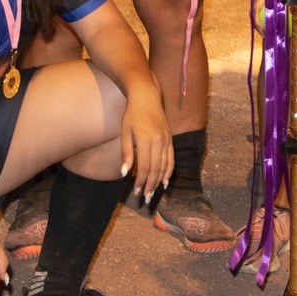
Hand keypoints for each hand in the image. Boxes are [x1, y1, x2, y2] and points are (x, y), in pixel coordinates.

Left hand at [119, 82, 173, 198]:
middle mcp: (159, 141)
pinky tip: (164, 181)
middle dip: (150, 185)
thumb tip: (124, 173)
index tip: (136, 191)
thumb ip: (126, 153)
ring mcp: (166, 140)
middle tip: (145, 198)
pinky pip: (171, 159)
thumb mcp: (125, 132)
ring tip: (153, 193)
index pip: (144, 167)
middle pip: (155, 169)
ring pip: (164, 166)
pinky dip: (169, 172)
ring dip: (158, 181)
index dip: (140, 181)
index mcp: (146, 140)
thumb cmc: (132, 114)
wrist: (147, 97)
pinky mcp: (170, 139)